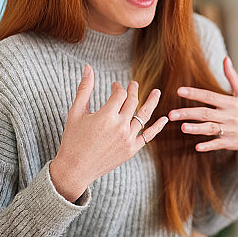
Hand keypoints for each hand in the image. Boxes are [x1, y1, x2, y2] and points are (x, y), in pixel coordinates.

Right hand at [50, 65, 167, 201]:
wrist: (75, 169)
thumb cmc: (72, 139)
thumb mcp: (76, 112)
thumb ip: (85, 89)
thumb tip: (88, 67)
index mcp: (106, 116)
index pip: (120, 94)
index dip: (119, 87)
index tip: (115, 86)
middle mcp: (120, 126)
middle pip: (133, 102)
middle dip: (134, 91)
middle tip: (134, 84)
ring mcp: (127, 139)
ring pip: (144, 116)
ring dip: (151, 102)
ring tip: (157, 92)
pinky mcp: (131, 150)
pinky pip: (148, 136)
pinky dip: (157, 127)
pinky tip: (164, 119)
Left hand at [168, 56, 237, 155]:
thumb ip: (232, 77)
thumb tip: (225, 58)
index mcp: (231, 103)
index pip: (210, 96)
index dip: (195, 93)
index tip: (180, 91)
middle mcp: (229, 116)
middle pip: (206, 113)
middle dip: (188, 113)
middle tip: (171, 114)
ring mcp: (231, 130)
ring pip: (210, 129)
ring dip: (196, 128)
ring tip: (182, 127)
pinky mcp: (232, 143)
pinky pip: (218, 144)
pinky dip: (208, 145)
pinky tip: (197, 147)